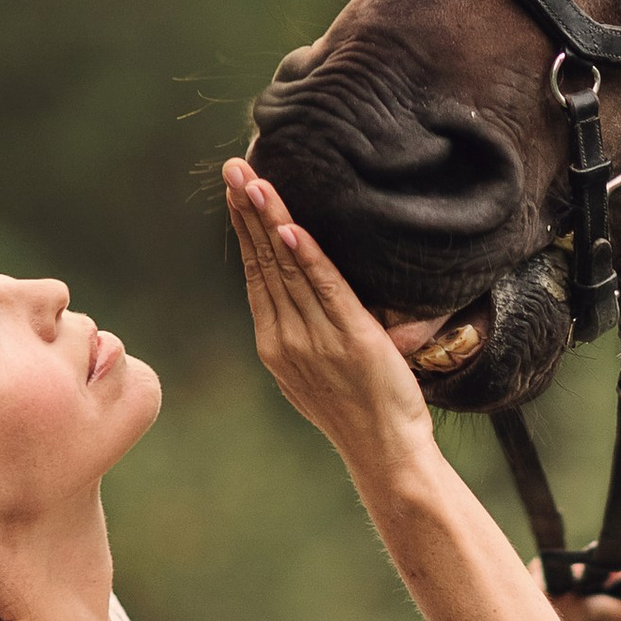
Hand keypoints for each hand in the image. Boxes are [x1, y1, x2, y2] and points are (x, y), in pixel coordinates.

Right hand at [224, 162, 432, 480]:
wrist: (386, 452)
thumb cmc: (361, 410)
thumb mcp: (318, 371)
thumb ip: (306, 332)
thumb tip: (305, 297)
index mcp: (276, 344)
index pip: (256, 273)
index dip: (246, 229)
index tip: (237, 191)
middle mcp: (288, 339)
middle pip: (264, 262)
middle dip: (248, 211)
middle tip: (234, 168)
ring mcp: (317, 339)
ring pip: (288, 268)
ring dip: (271, 221)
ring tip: (256, 181)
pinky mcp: (351, 338)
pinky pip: (326, 288)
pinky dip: (309, 257)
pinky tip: (292, 229)